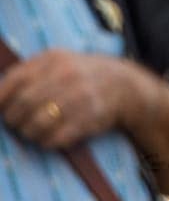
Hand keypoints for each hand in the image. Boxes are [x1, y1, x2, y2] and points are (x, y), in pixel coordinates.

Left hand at [0, 49, 131, 148]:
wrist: (124, 86)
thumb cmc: (81, 75)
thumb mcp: (58, 62)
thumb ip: (28, 73)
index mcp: (54, 59)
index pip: (15, 80)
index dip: (0, 98)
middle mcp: (67, 76)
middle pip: (23, 104)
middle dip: (13, 118)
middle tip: (15, 122)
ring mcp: (79, 98)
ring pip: (36, 124)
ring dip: (28, 132)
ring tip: (31, 130)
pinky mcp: (88, 119)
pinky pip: (55, 138)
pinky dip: (46, 141)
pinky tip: (49, 137)